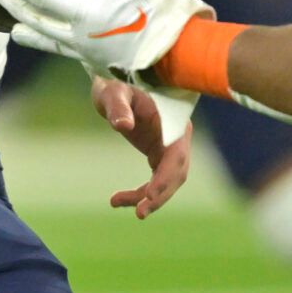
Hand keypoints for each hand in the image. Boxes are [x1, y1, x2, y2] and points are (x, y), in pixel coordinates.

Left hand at [0, 0, 210, 80]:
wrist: (188, 53)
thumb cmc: (164, 9)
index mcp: (84, 14)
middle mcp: (80, 38)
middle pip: (37, 20)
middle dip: (15, 5)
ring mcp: (90, 54)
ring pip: (50, 41)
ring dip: (30, 30)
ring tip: (14, 28)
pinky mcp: (103, 63)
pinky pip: (67, 51)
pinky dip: (53, 42)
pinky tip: (56, 40)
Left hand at [93, 77, 192, 219]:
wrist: (116, 79)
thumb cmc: (117, 82)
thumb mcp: (114, 91)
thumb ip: (118, 106)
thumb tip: (122, 126)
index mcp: (173, 122)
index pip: (176, 156)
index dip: (166, 178)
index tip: (148, 196)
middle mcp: (177, 135)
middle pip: (177, 174)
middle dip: (160, 195)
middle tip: (139, 213)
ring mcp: (170, 144)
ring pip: (167, 180)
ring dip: (149, 198)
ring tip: (116, 203)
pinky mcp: (159, 150)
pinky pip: (155, 178)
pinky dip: (140, 192)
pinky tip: (116, 199)